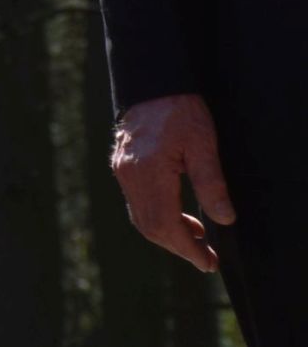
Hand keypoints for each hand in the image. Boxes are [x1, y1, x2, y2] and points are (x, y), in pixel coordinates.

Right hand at [111, 93, 237, 271]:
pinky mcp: (124, 167)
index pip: (165, 224)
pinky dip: (159, 218)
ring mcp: (123, 172)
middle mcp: (130, 176)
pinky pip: (138, 203)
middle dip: (179, 247)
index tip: (208, 263)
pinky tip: (181, 216)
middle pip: (149, 227)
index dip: (187, 249)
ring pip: (142, 218)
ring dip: (169, 234)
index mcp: (148, 173)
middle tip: (207, 260)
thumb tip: (224, 220)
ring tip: (198, 240)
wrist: (151, 82)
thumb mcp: (203, 145)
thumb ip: (211, 184)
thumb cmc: (179, 111)